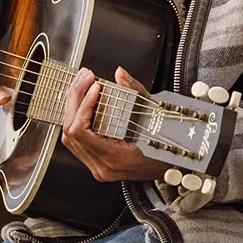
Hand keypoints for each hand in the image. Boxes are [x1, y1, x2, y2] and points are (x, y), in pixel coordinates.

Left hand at [60, 66, 168, 183]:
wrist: (173, 167)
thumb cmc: (168, 147)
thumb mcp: (153, 115)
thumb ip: (134, 92)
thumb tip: (120, 74)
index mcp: (115, 159)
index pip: (80, 131)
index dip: (83, 105)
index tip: (94, 87)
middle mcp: (103, 167)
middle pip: (70, 132)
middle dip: (75, 99)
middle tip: (85, 78)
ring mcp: (98, 168)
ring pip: (69, 137)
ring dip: (73, 108)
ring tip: (83, 85)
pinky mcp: (97, 163)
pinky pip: (77, 141)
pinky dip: (78, 119)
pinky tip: (83, 102)